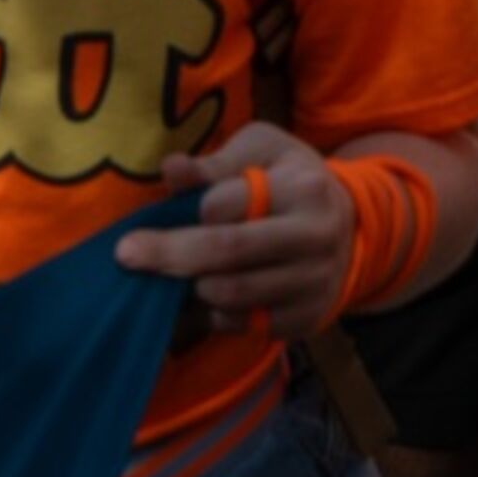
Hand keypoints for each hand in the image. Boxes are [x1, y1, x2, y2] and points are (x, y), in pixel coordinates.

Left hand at [114, 124, 357, 341]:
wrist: (352, 229)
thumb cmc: (291, 181)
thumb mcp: (263, 152)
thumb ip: (216, 162)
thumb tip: (171, 169)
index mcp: (305, 188)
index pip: (230, 203)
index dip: (194, 208)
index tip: (161, 213)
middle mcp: (315, 238)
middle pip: (228, 252)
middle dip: (169, 254)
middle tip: (125, 254)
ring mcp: (313, 284)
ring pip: (230, 295)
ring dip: (190, 286)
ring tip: (174, 273)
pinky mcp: (305, 319)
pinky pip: (240, 324)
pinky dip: (212, 312)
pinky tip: (206, 293)